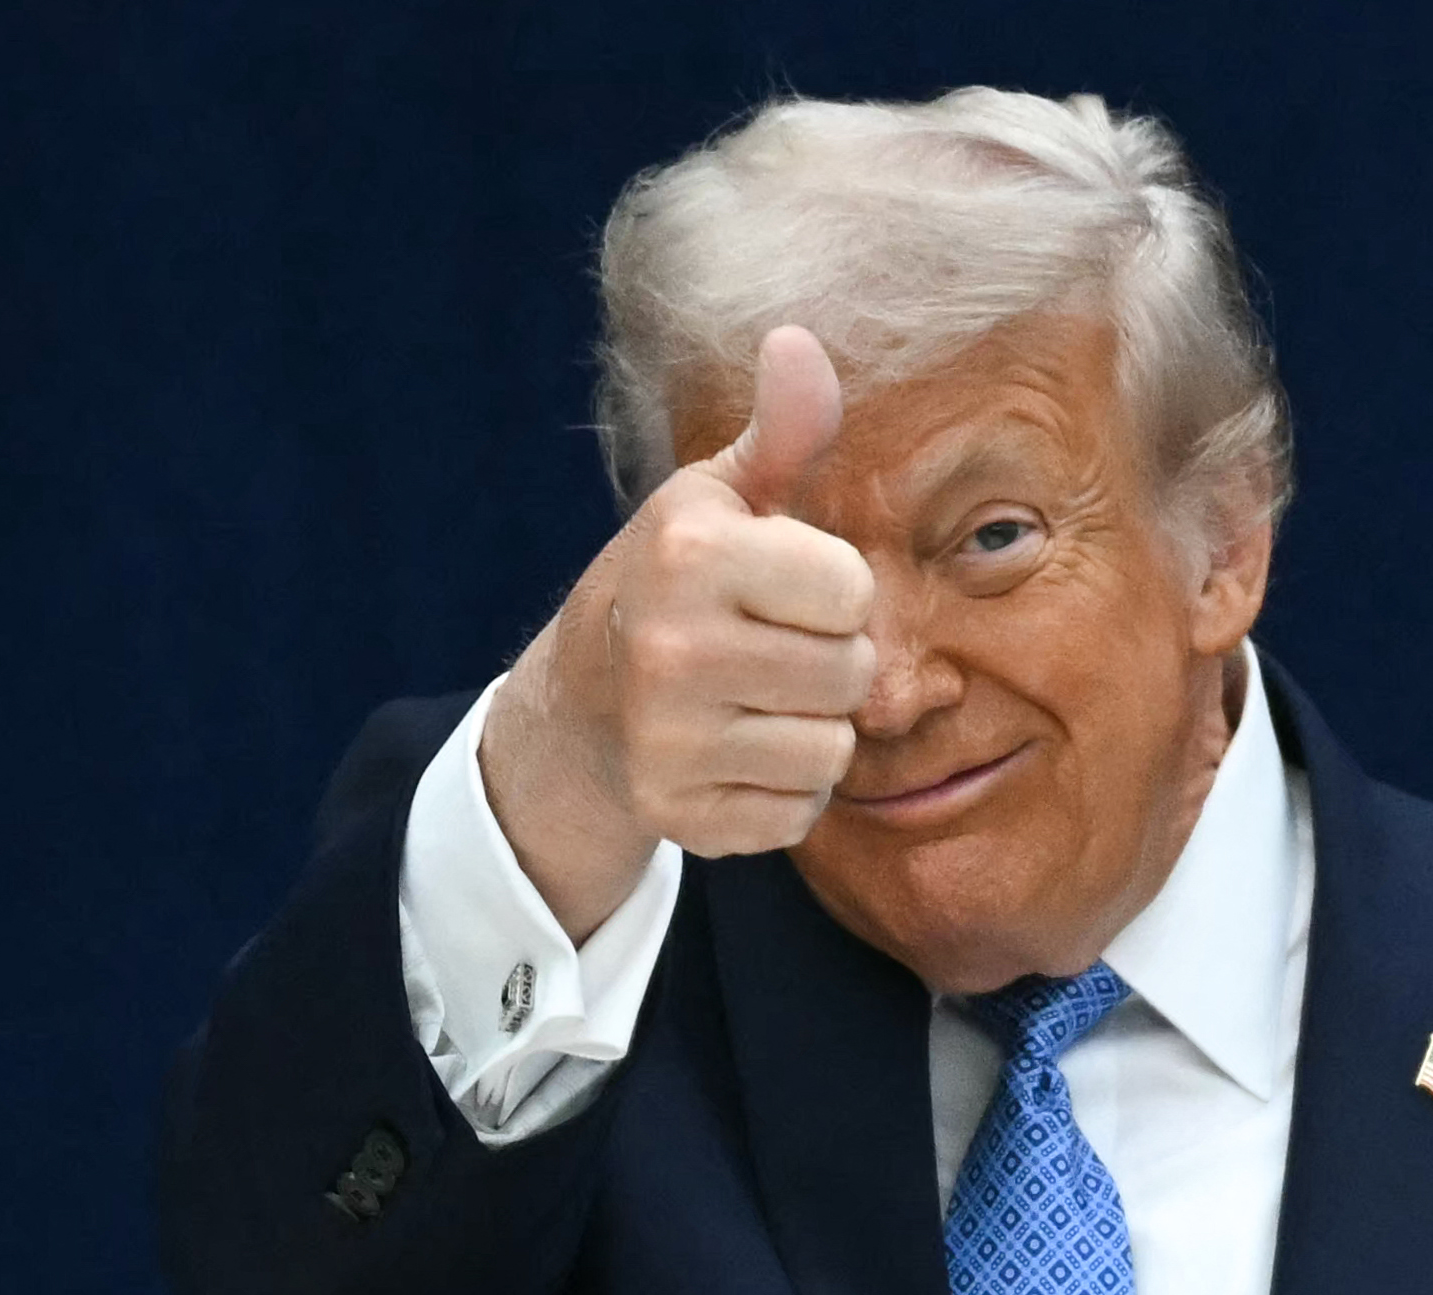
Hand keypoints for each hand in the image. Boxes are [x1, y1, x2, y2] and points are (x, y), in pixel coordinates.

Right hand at [478, 326, 876, 943]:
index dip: (833, 591)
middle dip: (830, 662)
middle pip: (852, 674)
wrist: (579, 704)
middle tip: (769, 649)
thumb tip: (797, 340)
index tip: (784, 588)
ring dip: (810, 730)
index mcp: (690, 554)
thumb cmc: (676, 583)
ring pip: (831, 750)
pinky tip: (735, 752)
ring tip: (753, 701)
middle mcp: (671, 649)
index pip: (853, 591)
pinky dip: (781, 791)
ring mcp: (668, 741)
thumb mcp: (717, 498)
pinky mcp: (678, 816)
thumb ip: (780, 431)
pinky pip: (797, 813)